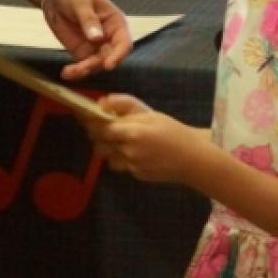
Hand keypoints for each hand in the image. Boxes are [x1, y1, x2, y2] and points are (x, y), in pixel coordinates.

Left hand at [44, 0, 131, 78]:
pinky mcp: (81, 52)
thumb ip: (89, 20)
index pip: (124, 43)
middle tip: (82, 68)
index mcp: (116, 23)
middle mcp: (109, 38)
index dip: (119, 55)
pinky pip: (82, 65)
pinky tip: (66, 73)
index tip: (108, 65)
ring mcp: (95, 47)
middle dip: (97, 65)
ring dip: (84, 70)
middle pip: (109, 57)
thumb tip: (97, 38)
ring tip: (70, 72)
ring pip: (95, 64)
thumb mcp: (80, 3)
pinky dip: (75, 71)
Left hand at [83, 93, 204, 183]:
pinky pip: (120, 165)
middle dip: (96, 135)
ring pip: (106, 157)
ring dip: (107, 148)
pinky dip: (121, 157)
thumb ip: (124, 105)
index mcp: (132, 132)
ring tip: (120, 140)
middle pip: (98, 144)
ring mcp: (131, 166)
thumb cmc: (172, 131)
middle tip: (103, 127)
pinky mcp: (135, 176)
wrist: (192, 158)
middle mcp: (128, 151)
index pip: (100, 128)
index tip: (85, 115)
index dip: (90, 122)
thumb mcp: (150, 113)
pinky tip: (135, 151)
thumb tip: (102, 101)